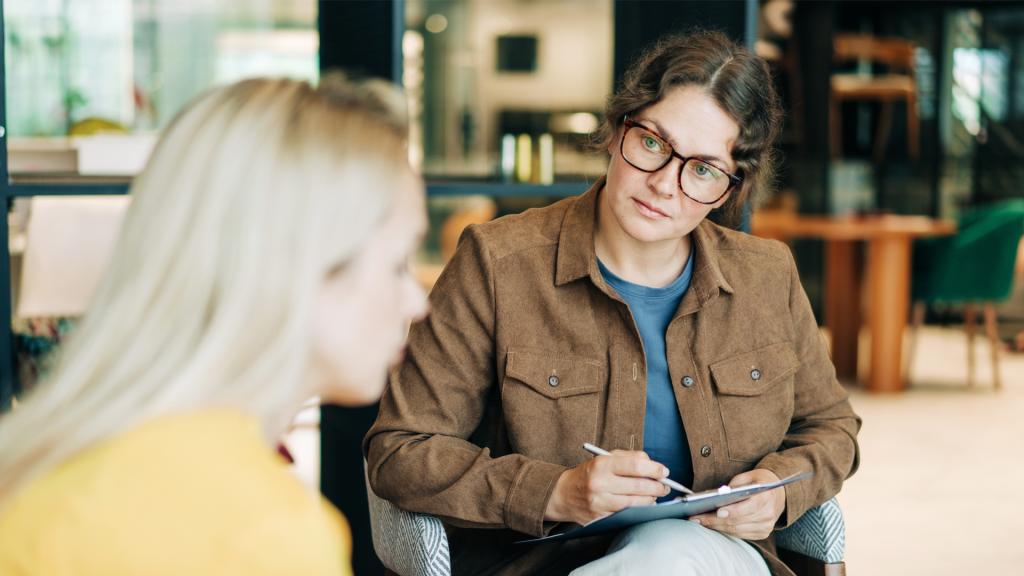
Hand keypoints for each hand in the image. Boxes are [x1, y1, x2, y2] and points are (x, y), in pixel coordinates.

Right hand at [544, 450, 670, 525]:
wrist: (563, 494)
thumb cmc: (588, 474)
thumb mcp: (603, 458)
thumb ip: (628, 457)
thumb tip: (651, 463)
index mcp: (601, 464)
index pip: (635, 465)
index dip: (654, 469)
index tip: (664, 471)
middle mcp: (600, 483)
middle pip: (639, 485)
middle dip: (658, 486)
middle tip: (665, 485)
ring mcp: (600, 502)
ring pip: (636, 502)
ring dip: (651, 499)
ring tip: (656, 494)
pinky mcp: (601, 516)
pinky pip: (627, 513)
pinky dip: (640, 508)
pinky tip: (644, 504)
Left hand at [689, 469, 785, 540]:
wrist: (777, 493)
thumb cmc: (758, 482)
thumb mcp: (747, 477)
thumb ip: (734, 485)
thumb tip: (717, 495)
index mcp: (766, 497)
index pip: (749, 507)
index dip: (733, 511)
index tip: (717, 511)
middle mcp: (768, 514)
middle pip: (738, 521)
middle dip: (715, 520)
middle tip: (697, 518)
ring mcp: (766, 526)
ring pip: (736, 530)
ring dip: (716, 527)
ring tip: (700, 521)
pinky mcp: (762, 533)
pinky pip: (740, 534)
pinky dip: (725, 530)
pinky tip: (712, 525)